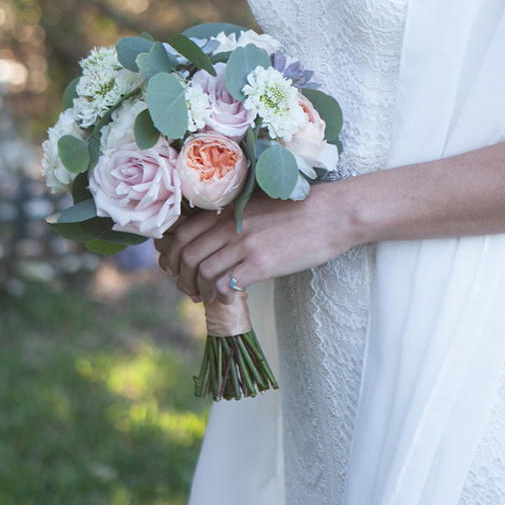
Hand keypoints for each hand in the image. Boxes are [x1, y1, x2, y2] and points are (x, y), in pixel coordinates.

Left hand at [154, 185, 355, 304]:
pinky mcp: (261, 264)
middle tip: (189, 290)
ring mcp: (244, 244)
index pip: (182, 233)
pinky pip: (224, 285)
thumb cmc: (300, 209)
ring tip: (207, 298)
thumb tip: (213, 239)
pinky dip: (220, 297)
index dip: (171, 255)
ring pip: (201, 272)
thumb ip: (233, 217)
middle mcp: (230, 225)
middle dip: (181, 278)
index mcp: (228, 208)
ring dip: (199, 290)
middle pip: (186, 255)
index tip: (174, 268)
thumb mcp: (259, 204)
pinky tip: (229, 299)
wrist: (333, 213)